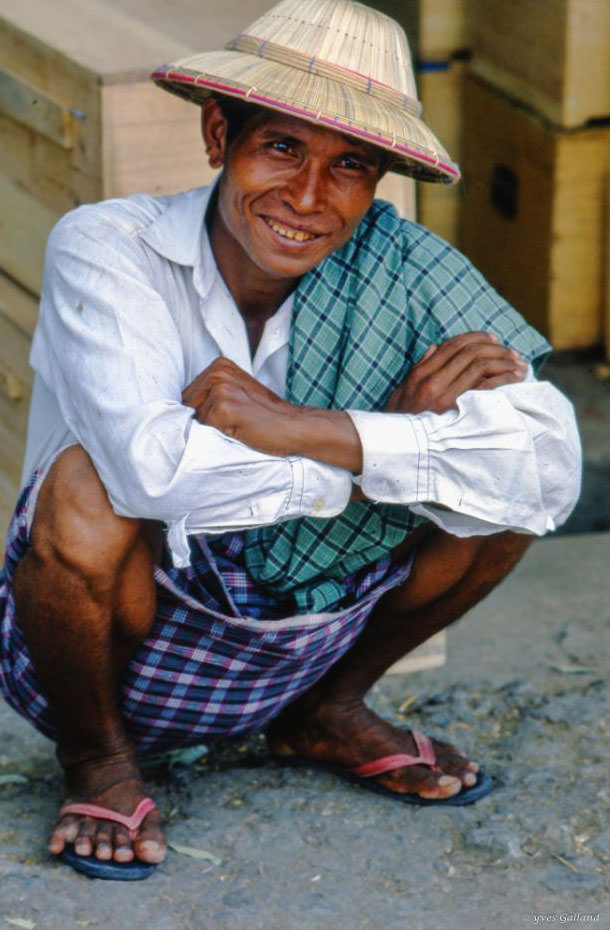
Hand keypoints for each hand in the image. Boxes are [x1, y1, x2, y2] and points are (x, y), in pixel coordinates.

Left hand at [182, 358, 362, 470]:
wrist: (293, 427)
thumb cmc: (264, 416)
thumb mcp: (237, 393)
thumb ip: (211, 393)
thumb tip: (178, 410)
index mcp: (219, 365)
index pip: (187, 395)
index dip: (199, 413)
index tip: (223, 419)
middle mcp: (217, 372)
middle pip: (186, 406)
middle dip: (201, 422)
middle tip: (232, 425)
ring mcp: (220, 389)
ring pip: (194, 420)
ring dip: (210, 430)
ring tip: (236, 428)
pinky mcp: (223, 409)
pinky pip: (204, 430)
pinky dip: (217, 437)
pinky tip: (239, 432)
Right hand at [385, 332, 528, 414]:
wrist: (395, 449)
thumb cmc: (400, 422)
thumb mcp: (401, 392)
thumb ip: (419, 368)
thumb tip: (434, 347)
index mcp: (420, 374)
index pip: (452, 345)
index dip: (476, 337)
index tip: (494, 338)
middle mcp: (431, 382)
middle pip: (469, 352)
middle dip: (496, 348)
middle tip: (512, 352)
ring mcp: (443, 398)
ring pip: (479, 365)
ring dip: (503, 361)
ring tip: (519, 364)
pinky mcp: (456, 413)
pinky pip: (484, 388)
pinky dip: (503, 379)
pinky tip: (515, 378)